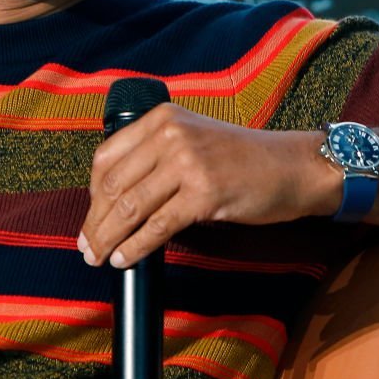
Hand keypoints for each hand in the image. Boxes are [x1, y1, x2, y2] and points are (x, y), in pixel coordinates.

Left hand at [79, 105, 339, 267]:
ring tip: (98, 257)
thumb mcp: (192, 138)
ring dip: (108, 238)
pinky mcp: (204, 194)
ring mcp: (187, 163)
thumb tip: (113, 197)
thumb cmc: (241, 158)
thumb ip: (155, 154)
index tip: (90, 216)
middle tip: (86, 246)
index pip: (107, 157)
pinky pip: (157, 227)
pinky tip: (124, 259)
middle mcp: (169, 135)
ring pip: (129, 207)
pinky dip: (135, 248)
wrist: (292, 166)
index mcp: (161, 119)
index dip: (91, 193)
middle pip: (112, 184)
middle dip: (95, 221)